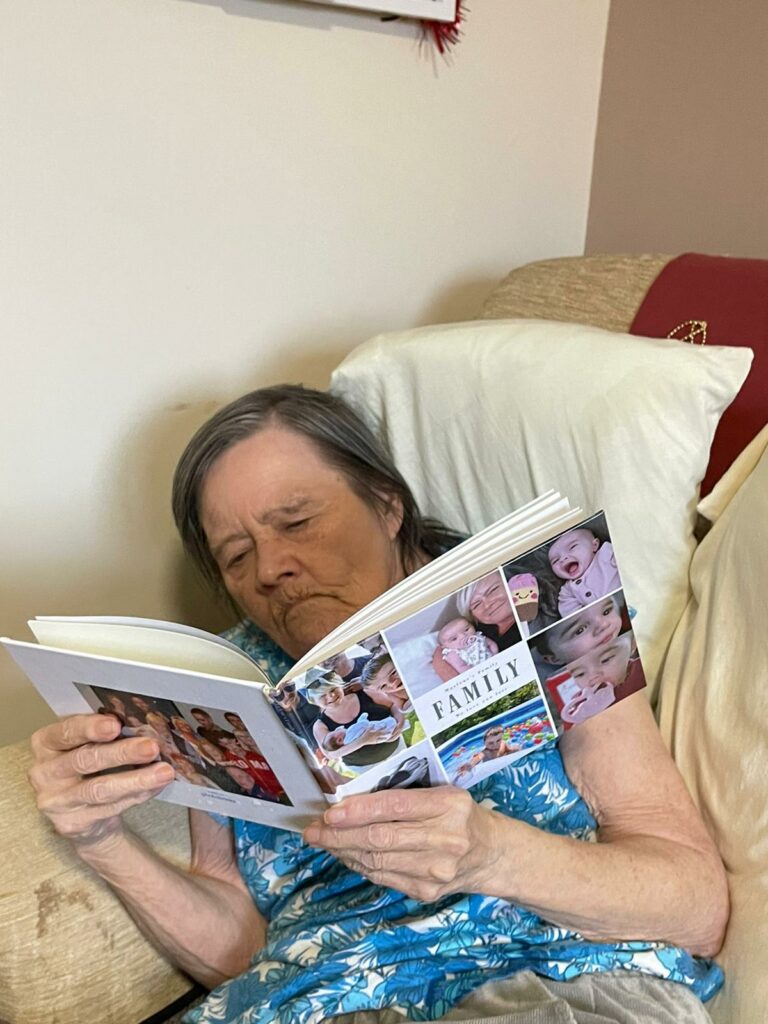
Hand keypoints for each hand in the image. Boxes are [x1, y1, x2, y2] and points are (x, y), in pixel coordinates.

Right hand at [28, 713, 175, 846]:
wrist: (83, 813)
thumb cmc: (89, 767)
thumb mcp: (88, 745)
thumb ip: (105, 734)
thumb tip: (144, 724)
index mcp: (46, 743)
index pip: (66, 732)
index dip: (90, 728)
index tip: (116, 724)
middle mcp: (43, 772)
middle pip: (85, 760)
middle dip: (122, 753)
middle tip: (151, 747)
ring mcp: (55, 801)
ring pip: (99, 789)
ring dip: (136, 779)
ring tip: (164, 772)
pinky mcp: (71, 824)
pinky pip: (110, 808)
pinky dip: (137, 795)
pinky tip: (156, 786)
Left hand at [303, 786, 502, 901]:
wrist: (492, 854)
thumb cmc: (460, 815)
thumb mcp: (442, 794)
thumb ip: (405, 795)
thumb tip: (352, 801)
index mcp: (448, 805)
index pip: (395, 807)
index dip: (359, 810)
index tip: (330, 812)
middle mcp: (444, 838)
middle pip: (381, 838)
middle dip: (339, 835)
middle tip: (312, 829)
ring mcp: (435, 870)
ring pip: (377, 861)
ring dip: (343, 851)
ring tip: (321, 840)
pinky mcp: (426, 891)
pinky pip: (382, 877)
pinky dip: (359, 865)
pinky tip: (345, 855)